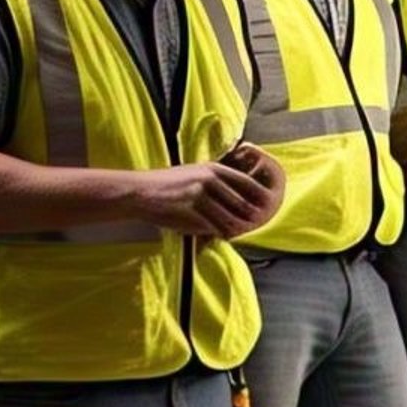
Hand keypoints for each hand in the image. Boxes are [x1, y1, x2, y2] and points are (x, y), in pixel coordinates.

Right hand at [137, 154, 284, 238]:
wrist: (140, 192)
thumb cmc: (169, 184)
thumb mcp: (195, 173)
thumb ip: (218, 181)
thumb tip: (243, 197)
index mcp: (214, 169)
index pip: (247, 184)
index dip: (259, 198)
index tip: (265, 208)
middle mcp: (209, 180)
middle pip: (241, 204)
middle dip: (247, 218)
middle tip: (252, 226)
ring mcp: (199, 196)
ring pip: (228, 219)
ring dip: (233, 229)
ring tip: (234, 233)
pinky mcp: (189, 212)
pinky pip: (212, 228)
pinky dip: (217, 234)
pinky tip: (217, 236)